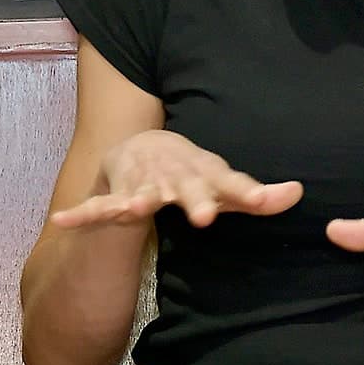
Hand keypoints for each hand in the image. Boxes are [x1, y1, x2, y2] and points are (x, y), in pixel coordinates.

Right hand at [49, 129, 303, 230]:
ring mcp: (145, 183)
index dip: (250, 193)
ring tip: (133, 208)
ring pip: (142, 193)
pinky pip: (96, 207)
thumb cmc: (194, 174)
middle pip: (189, 189)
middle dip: (196, 200)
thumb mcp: (226, 185)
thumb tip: (300, 193)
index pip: (233, 184)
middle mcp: (177, 177)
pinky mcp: (116, 192)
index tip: (264, 200)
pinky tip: (63, 219)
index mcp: (207, 175)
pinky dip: (81, 214)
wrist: (147, 146)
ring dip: (138, 200)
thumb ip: (258, 196)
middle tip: (204, 216)